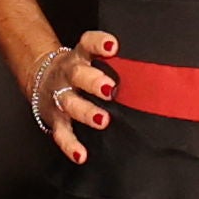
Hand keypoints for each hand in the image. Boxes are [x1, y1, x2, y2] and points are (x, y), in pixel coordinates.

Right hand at [28, 30, 117, 160]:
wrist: (42, 78)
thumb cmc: (79, 71)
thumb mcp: (90, 58)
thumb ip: (116, 63)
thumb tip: (157, 70)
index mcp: (79, 57)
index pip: (87, 44)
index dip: (98, 43)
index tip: (113, 45)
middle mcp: (68, 75)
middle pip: (77, 75)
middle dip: (93, 81)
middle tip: (110, 88)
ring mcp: (60, 98)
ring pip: (70, 104)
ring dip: (86, 112)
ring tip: (102, 120)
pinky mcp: (55, 120)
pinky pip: (62, 134)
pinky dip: (70, 146)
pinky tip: (81, 155)